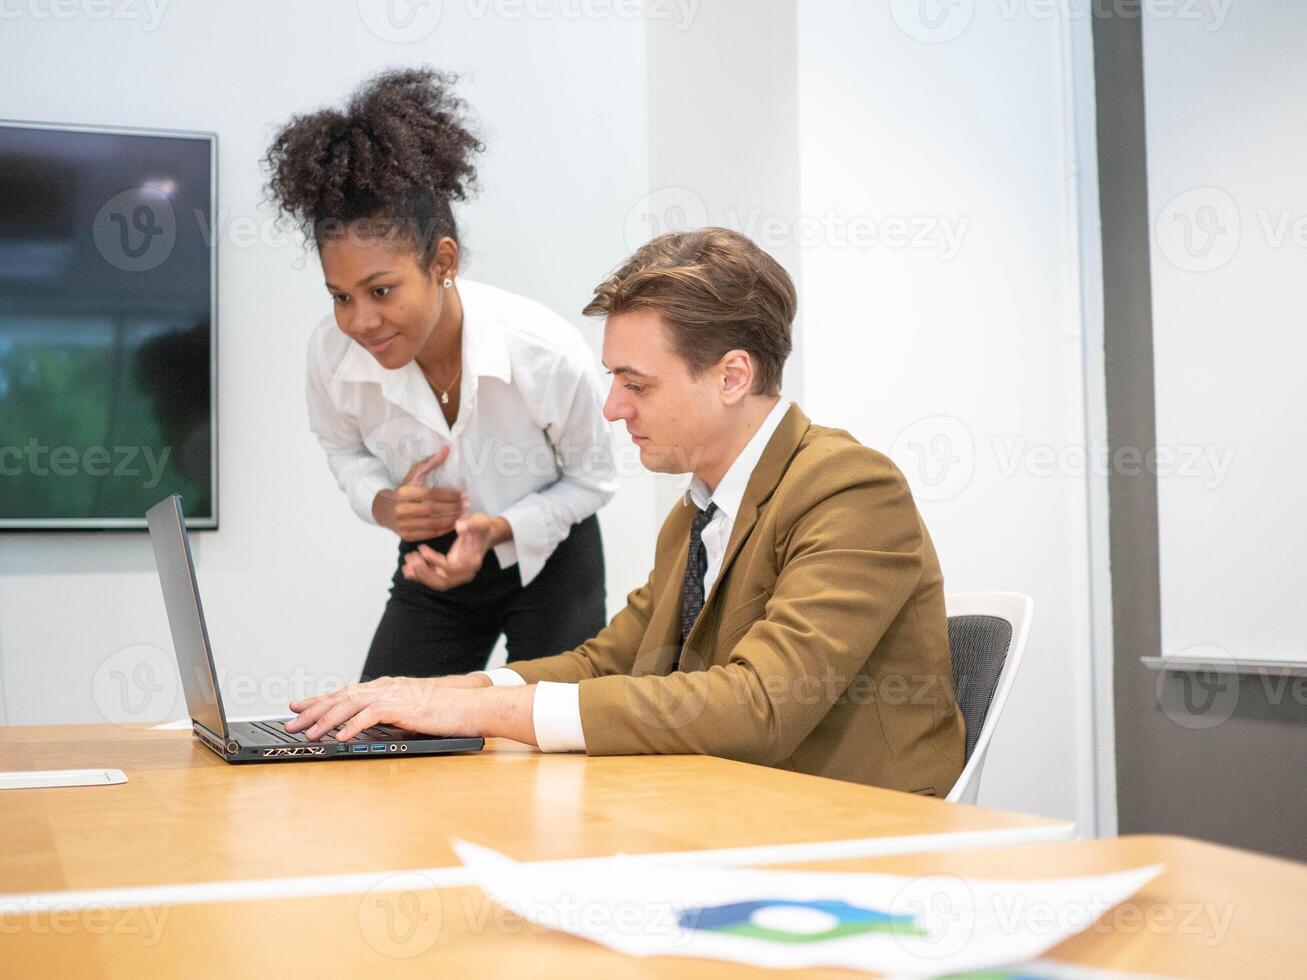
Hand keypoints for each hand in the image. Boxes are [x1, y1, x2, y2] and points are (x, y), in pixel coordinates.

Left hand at [285, 675, 534, 743]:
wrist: (472, 705)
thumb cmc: (447, 712)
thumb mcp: (412, 713)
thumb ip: (390, 716)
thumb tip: (367, 727)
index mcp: (386, 688)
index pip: (345, 692)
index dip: (319, 700)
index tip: (297, 706)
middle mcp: (385, 687)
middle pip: (340, 696)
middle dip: (312, 710)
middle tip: (289, 722)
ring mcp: (393, 695)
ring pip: (349, 705)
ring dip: (325, 720)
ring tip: (307, 733)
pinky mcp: (403, 706)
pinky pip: (371, 716)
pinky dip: (352, 726)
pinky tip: (339, 737)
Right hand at [373, 446, 467, 541]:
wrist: (383, 510)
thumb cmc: (403, 490)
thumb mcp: (414, 475)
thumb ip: (431, 463)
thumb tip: (447, 449)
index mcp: (406, 493)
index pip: (432, 494)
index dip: (450, 495)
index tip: (464, 495)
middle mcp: (403, 509)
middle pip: (434, 510)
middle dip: (453, 508)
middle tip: (467, 505)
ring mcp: (404, 524)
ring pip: (433, 523)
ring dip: (451, 520)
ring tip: (463, 515)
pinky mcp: (406, 535)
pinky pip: (429, 534)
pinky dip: (443, 530)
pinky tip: (453, 524)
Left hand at [401, 512, 495, 590]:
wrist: (484, 535)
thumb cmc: (481, 528)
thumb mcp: (480, 522)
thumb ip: (471, 524)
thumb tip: (460, 526)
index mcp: (472, 563)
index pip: (451, 568)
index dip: (435, 561)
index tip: (422, 550)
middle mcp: (465, 574)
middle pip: (442, 582)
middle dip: (425, 573)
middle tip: (412, 559)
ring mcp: (456, 576)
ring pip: (436, 583)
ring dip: (420, 575)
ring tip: (407, 563)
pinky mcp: (448, 573)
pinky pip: (433, 579)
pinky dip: (420, 576)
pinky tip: (407, 570)